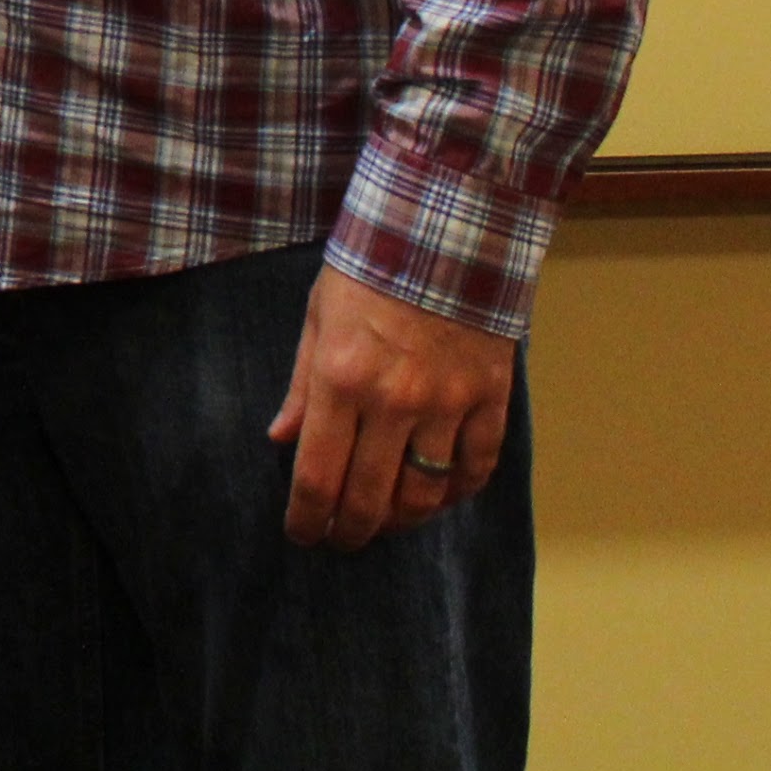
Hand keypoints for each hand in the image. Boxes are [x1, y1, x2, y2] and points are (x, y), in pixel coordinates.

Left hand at [268, 264, 518, 548]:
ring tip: (385, 522)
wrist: (445, 229)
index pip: (318, 476)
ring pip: (426, 493)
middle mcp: (394, 401)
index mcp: (341, 380)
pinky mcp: (490, 398)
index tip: (302, 534)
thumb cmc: (368, 269)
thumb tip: (281, 440)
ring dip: (402, 520)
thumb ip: (302, 386)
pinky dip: (458, 492)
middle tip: (341, 540)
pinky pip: (477, 466)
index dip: (307, 518)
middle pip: (370, 498)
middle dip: (350, 531)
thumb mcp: (317, 318)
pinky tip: (440, 496)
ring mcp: (448, 403)